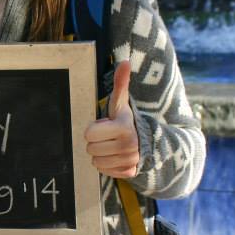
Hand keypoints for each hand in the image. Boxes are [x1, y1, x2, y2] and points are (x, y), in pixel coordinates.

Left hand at [84, 61, 139, 178]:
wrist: (146, 142)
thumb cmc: (126, 120)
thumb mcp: (120, 103)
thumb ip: (120, 83)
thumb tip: (125, 61)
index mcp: (123, 127)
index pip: (88, 133)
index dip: (93, 129)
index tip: (105, 125)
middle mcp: (128, 146)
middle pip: (90, 148)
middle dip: (96, 142)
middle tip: (107, 136)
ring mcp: (129, 161)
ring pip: (95, 162)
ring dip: (100, 154)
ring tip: (111, 146)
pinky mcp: (128, 172)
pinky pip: (104, 171)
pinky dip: (107, 165)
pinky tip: (115, 156)